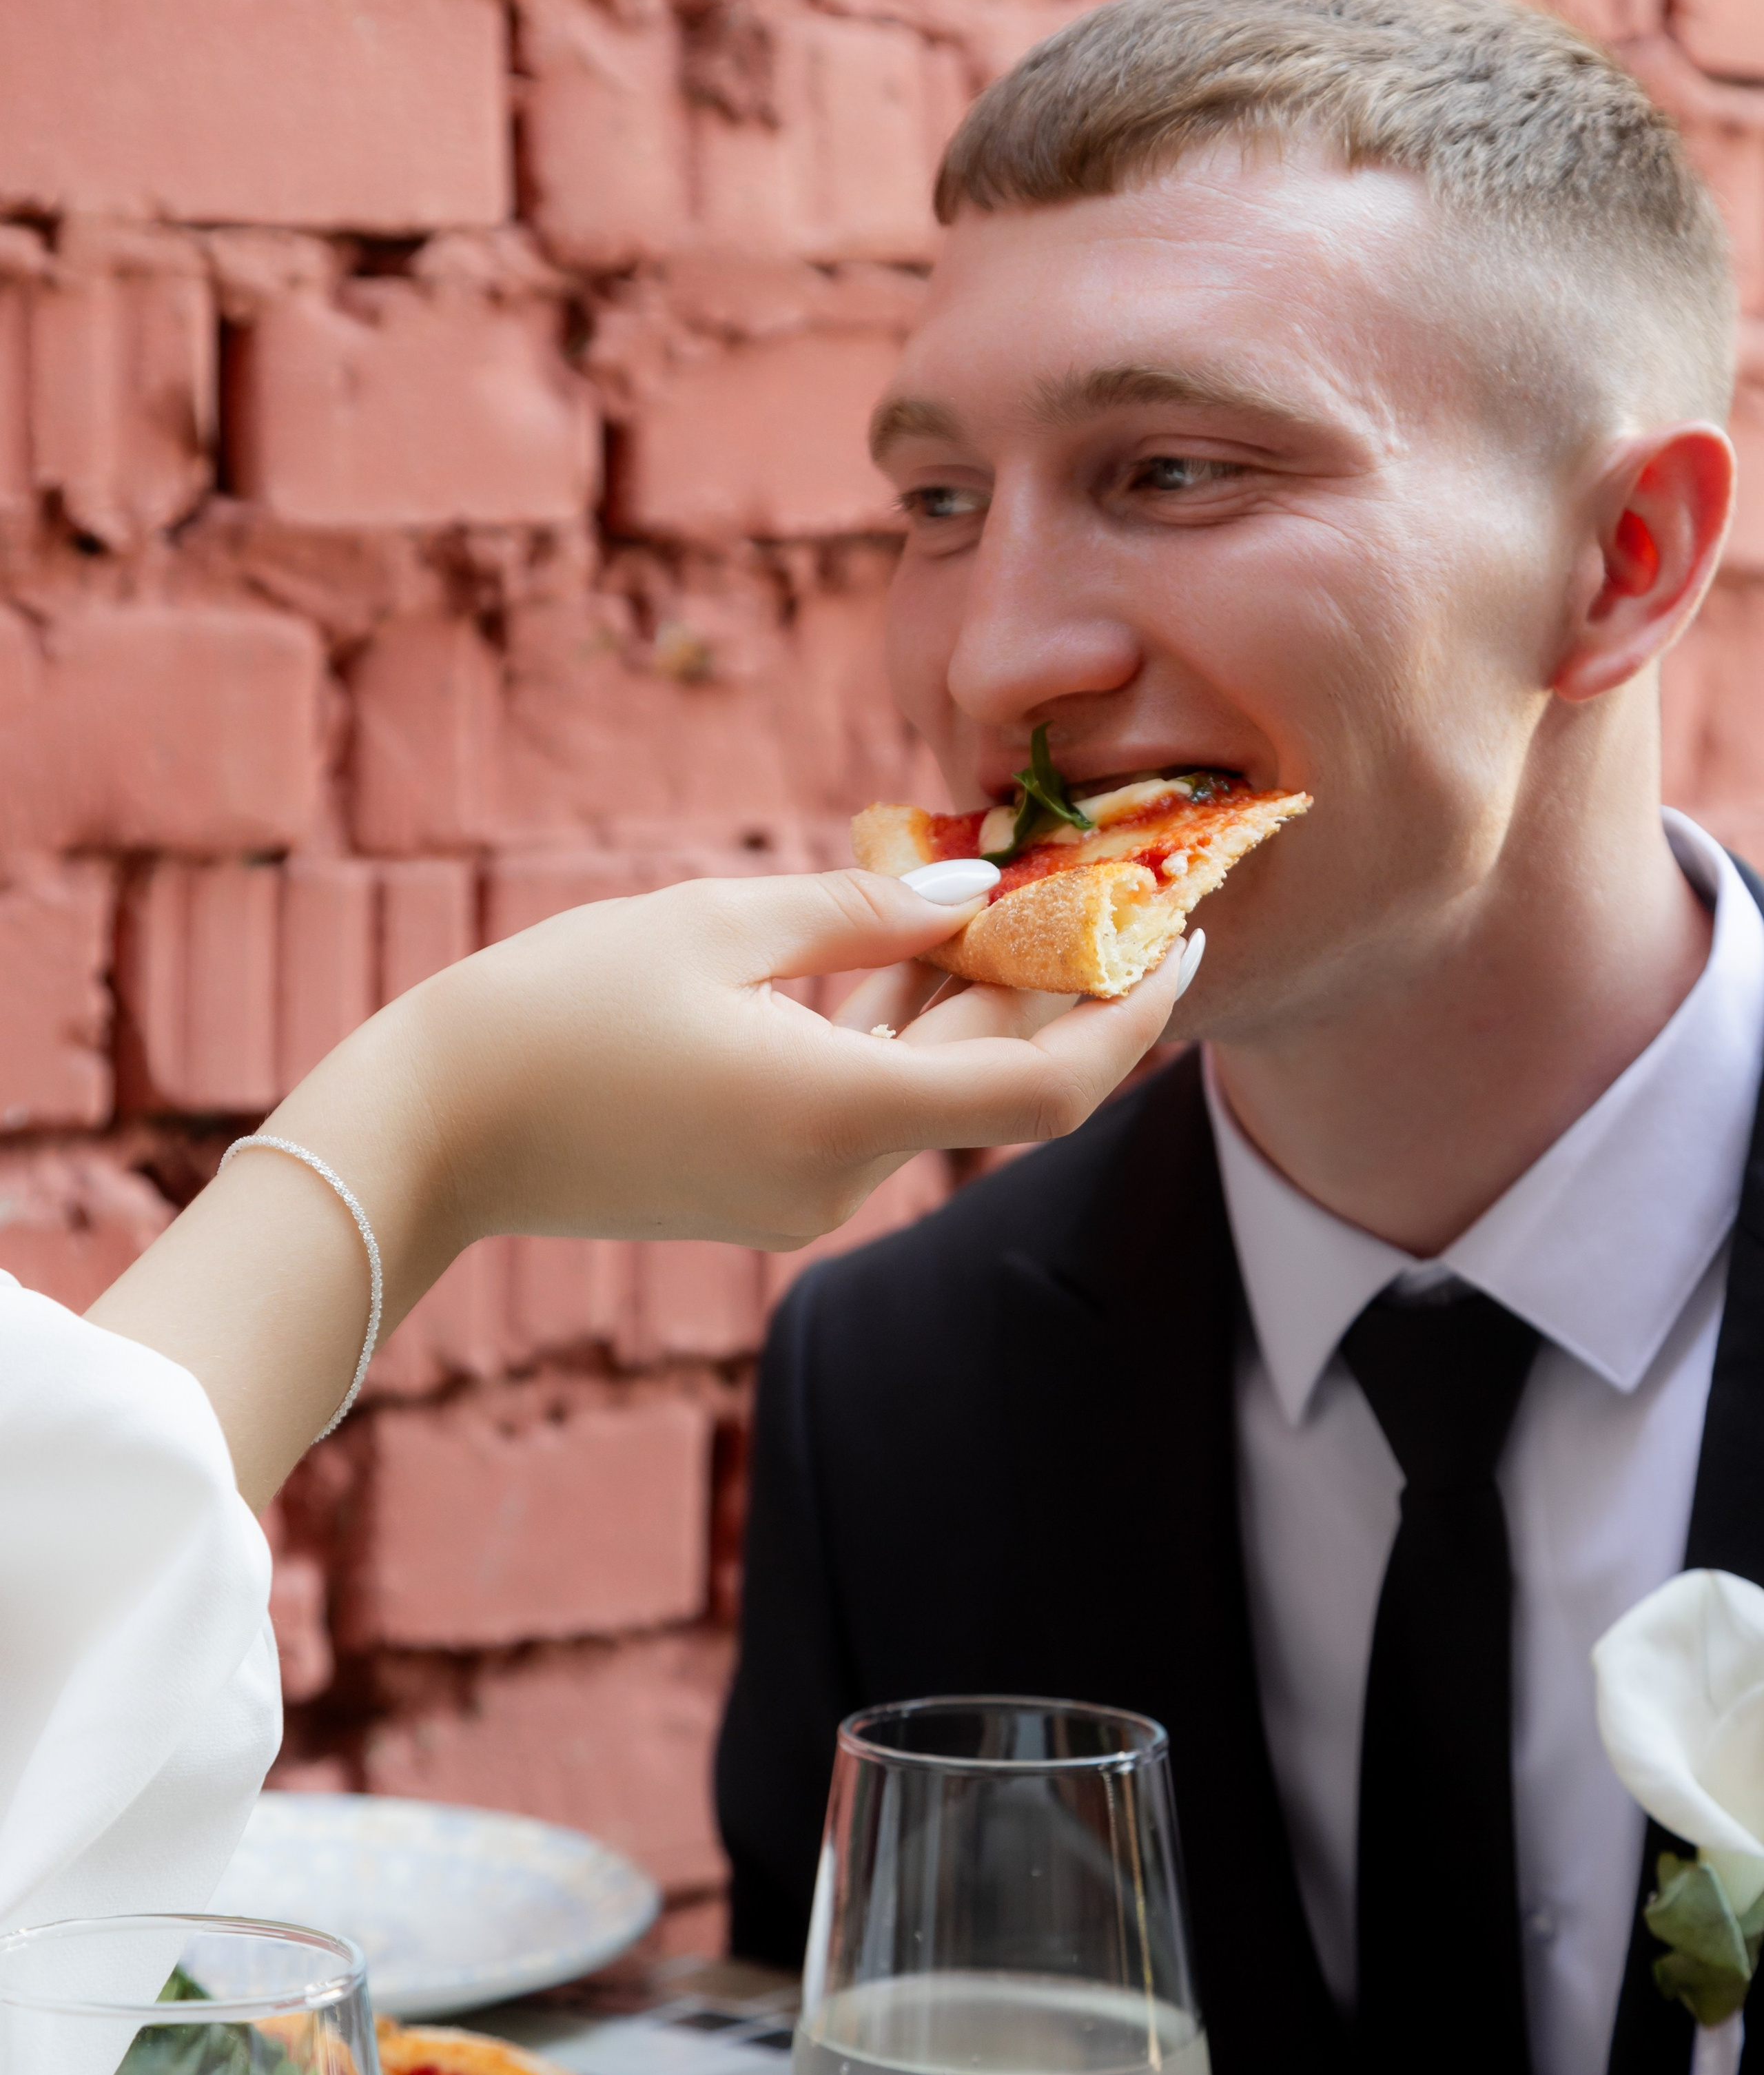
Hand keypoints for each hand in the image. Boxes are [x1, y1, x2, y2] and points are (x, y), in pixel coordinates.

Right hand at [89, 869, 1182, 1505]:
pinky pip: (872, 1100)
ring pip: (935, 1086)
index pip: (1049, 1083)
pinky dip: (905, 1029)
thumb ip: (863, 913)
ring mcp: (803, 1193)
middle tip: (1113, 881)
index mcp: (842, 1114)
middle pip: (999, 1077)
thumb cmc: (555, 1013)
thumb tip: (975, 886)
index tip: (1188, 938)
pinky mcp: (765, 1187)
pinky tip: (915, 944)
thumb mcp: (715, 926)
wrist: (429, 1135)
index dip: (1137, 1018)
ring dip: (980, 996)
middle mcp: (841, 1175)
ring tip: (1023, 888)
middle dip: (1064, 982)